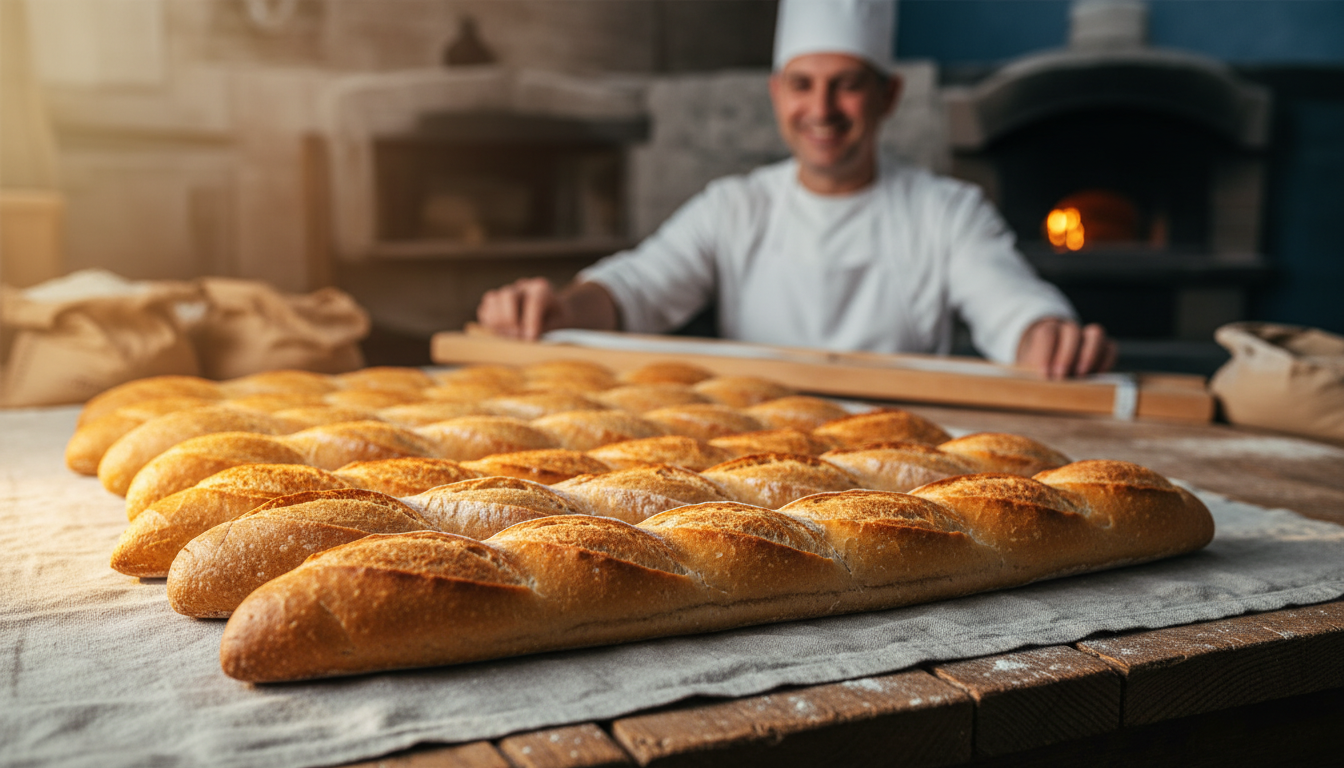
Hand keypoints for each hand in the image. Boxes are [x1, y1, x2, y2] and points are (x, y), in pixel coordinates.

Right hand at [476, 278, 619, 340]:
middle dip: (511, 319)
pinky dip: (489, 322)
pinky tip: (501, 332)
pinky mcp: (494, 302)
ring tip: (509, 335)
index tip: (531, 338)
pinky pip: (484, 308)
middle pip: (508, 295)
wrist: (553, 313)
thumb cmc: (557, 319)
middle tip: (518, 336)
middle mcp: (522, 286)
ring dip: (498, 321)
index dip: (531, 320)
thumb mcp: (561, 322)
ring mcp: (506, 292)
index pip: (534, 299)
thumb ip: (547, 327)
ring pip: (492, 298)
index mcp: (542, 288)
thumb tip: (528, 337)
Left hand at [1016, 318, 1116, 379]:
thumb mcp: (1031, 372)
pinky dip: (1105, 361)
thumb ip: (1032, 376)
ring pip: (1096, 334)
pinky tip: (1096, 377)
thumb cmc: (1039, 372)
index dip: (1045, 353)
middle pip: (1071, 331)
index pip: (1047, 333)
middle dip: (1066, 356)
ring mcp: (1088, 336)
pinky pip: (1110, 348)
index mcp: (1047, 331)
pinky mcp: (1105, 348)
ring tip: (1080, 377)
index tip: (1044, 375)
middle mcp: (1069, 330)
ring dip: (1088, 355)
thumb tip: (1035, 390)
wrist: (1053, 369)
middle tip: (1060, 378)